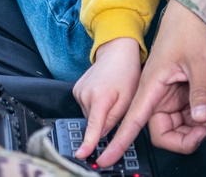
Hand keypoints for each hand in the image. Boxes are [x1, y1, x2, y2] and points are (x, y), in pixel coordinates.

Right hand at [72, 37, 141, 159]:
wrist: (116, 51)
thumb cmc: (127, 72)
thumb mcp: (129, 98)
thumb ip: (116, 118)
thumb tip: (104, 133)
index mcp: (100, 97)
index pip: (93, 126)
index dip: (88, 142)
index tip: (82, 153)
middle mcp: (85, 94)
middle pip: (93, 122)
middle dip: (104, 120)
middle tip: (117, 104)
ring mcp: (78, 91)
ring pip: (90, 115)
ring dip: (100, 112)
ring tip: (111, 95)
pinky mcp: (76, 89)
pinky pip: (86, 107)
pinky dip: (94, 105)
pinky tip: (103, 93)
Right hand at [96, 2, 205, 166]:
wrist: (194, 12)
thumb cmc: (188, 29)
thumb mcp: (199, 61)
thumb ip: (201, 92)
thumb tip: (203, 118)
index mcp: (151, 85)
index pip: (132, 121)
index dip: (118, 142)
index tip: (106, 159)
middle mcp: (155, 93)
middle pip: (161, 131)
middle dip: (183, 139)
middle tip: (204, 131)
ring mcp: (167, 94)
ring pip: (174, 126)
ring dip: (192, 130)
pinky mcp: (178, 92)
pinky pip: (184, 116)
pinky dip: (196, 120)